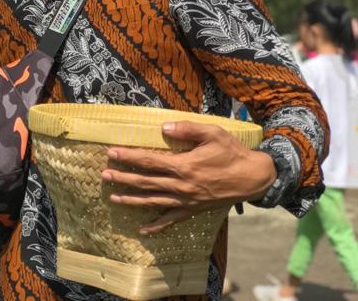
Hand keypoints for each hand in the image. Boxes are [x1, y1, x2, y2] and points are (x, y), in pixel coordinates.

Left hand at [101, 121, 275, 234]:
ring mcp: (187, 200)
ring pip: (154, 201)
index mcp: (184, 166)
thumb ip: (187, 129)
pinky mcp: (194, 209)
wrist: (254, 177)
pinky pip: (172, 219)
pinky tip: (143, 230)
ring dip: (132, 199)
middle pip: (146, 182)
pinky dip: (157, 225)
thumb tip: (163, 128)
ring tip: (113, 198)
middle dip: (123, 178)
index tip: (111, 153)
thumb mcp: (212, 133)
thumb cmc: (232, 152)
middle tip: (104, 174)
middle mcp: (182, 185)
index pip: (149, 161)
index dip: (128, 157)